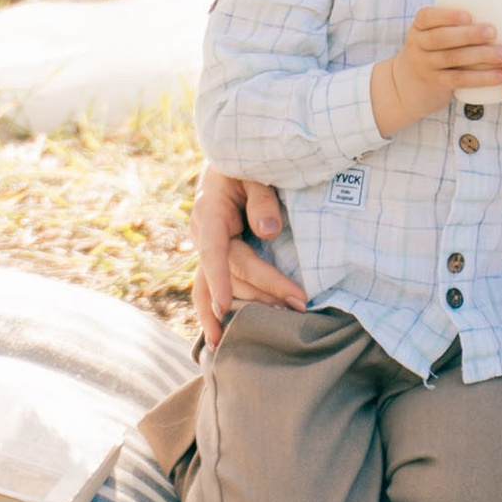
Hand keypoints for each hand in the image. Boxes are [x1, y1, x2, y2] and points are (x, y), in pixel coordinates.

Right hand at [190, 163, 303, 344]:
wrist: (231, 159)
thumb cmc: (246, 162)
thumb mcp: (254, 170)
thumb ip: (262, 198)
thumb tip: (269, 231)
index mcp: (209, 211)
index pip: (214, 249)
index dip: (220, 278)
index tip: (226, 305)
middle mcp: (203, 234)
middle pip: (232, 271)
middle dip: (264, 291)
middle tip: (298, 304)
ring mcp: (206, 249)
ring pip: (220, 287)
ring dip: (248, 308)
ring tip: (275, 327)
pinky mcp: (216, 259)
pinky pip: (211, 290)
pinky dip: (213, 316)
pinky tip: (216, 343)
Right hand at [373, 3, 501, 136]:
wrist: (405, 88)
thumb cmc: (431, 53)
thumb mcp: (429, 36)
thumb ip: (452, 24)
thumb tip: (501, 5)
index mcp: (418, 28)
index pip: (426, 17)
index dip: (447, 15)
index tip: (468, 15)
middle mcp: (418, 46)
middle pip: (441, 38)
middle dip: (469, 34)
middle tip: (493, 32)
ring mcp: (425, 66)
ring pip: (453, 59)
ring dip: (481, 56)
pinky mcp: (436, 85)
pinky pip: (459, 80)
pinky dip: (481, 78)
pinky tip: (500, 76)